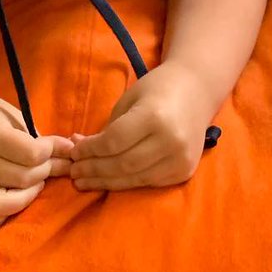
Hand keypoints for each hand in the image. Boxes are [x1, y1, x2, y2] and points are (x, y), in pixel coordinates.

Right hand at [0, 92, 73, 228]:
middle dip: (43, 171)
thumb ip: (40, 137)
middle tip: (46, 163)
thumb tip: (71, 152)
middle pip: (22, 179)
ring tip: (34, 182)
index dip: (49, 151)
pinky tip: (12, 200)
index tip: (50, 146)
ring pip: (3, 205)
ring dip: (28, 196)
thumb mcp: (14, 116)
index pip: (31, 155)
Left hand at [68, 61, 215, 191]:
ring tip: (84, 181)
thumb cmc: (158, 88)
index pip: (114, 142)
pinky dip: (126, 182)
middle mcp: (170, 140)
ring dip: (106, 181)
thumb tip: (78, 149)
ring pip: (134, 178)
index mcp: (154, 116)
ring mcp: (180, 159)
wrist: (198, 90)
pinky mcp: (185, 171)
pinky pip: (149, 182)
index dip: (90, 151)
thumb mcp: (130, 98)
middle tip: (74, 172)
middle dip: (94, 170)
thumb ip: (108, 126)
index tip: (73, 153)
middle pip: (122, 164)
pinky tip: (109, 180)